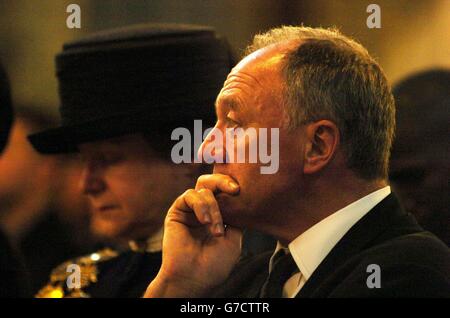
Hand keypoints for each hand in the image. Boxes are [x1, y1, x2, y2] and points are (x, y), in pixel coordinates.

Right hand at [144, 174, 241, 296]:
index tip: (244, 190)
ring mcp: (190, 209)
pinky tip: (204, 222)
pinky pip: (189, 196)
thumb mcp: (234, 237)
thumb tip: (239, 197)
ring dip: (214, 208)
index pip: (225, 191)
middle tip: (235, 189)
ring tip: (216, 230)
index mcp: (219, 215)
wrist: (194, 278)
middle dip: (224, 181)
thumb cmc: (215, 263)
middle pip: (212, 181)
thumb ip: (235, 215)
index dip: (233, 185)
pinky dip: (201, 206)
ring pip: (203, 188)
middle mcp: (204, 209)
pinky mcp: (177, 211)